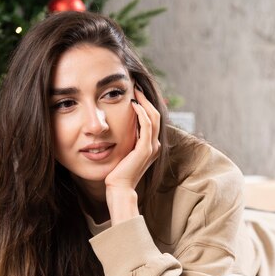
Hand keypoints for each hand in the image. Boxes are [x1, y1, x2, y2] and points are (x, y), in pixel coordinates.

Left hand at [104, 85, 160, 223]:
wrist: (119, 188)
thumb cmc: (118, 173)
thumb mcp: (124, 152)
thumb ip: (127, 140)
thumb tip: (119, 126)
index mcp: (151, 146)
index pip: (153, 120)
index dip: (146, 105)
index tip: (136, 93)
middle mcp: (155, 146)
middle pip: (156, 115)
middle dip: (146, 99)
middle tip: (136, 87)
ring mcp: (152, 147)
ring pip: (154, 117)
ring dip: (144, 102)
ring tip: (135, 91)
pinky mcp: (145, 149)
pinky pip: (147, 125)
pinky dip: (141, 113)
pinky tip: (133, 104)